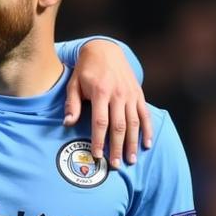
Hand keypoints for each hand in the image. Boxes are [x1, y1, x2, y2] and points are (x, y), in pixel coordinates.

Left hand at [63, 40, 152, 167]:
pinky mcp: (138, 94)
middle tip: (115, 165)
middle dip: (117, 147)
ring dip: (133, 143)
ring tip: (131, 160)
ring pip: (134, 123)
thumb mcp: (73, 84)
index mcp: (101, 93)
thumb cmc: (85, 70)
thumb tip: (67, 124)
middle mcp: (118, 94)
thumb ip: (72, 104)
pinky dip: (147, 130)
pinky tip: (147, 144)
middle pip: (119, 126)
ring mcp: (131, 94)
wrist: (105, 49)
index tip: (98, 155)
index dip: (100, 140)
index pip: (101, 122)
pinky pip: (145, 114)